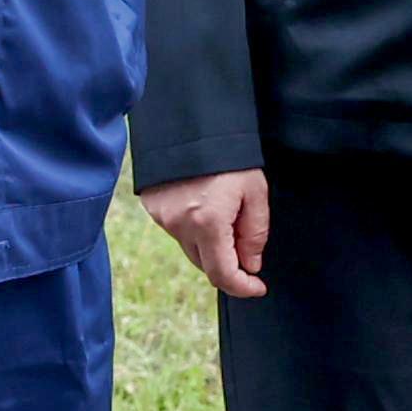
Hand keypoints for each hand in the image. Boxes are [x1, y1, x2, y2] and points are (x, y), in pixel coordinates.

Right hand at [143, 168, 271, 298]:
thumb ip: (255, 233)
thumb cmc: (230, 155)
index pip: (223, 274)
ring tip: (226, 214)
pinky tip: (205, 205)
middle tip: (246, 242)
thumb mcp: (255, 192)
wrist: (192, 123)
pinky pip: (177, 231)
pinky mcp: (153, 207)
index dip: (242, 286)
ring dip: (210, 245)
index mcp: (208, 222)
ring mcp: (162, 217)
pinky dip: (193, 230)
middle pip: (206, 264)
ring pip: (191, 248)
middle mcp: (180, 225)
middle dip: (228, 263)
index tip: (257, 287)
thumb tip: (250, 264)